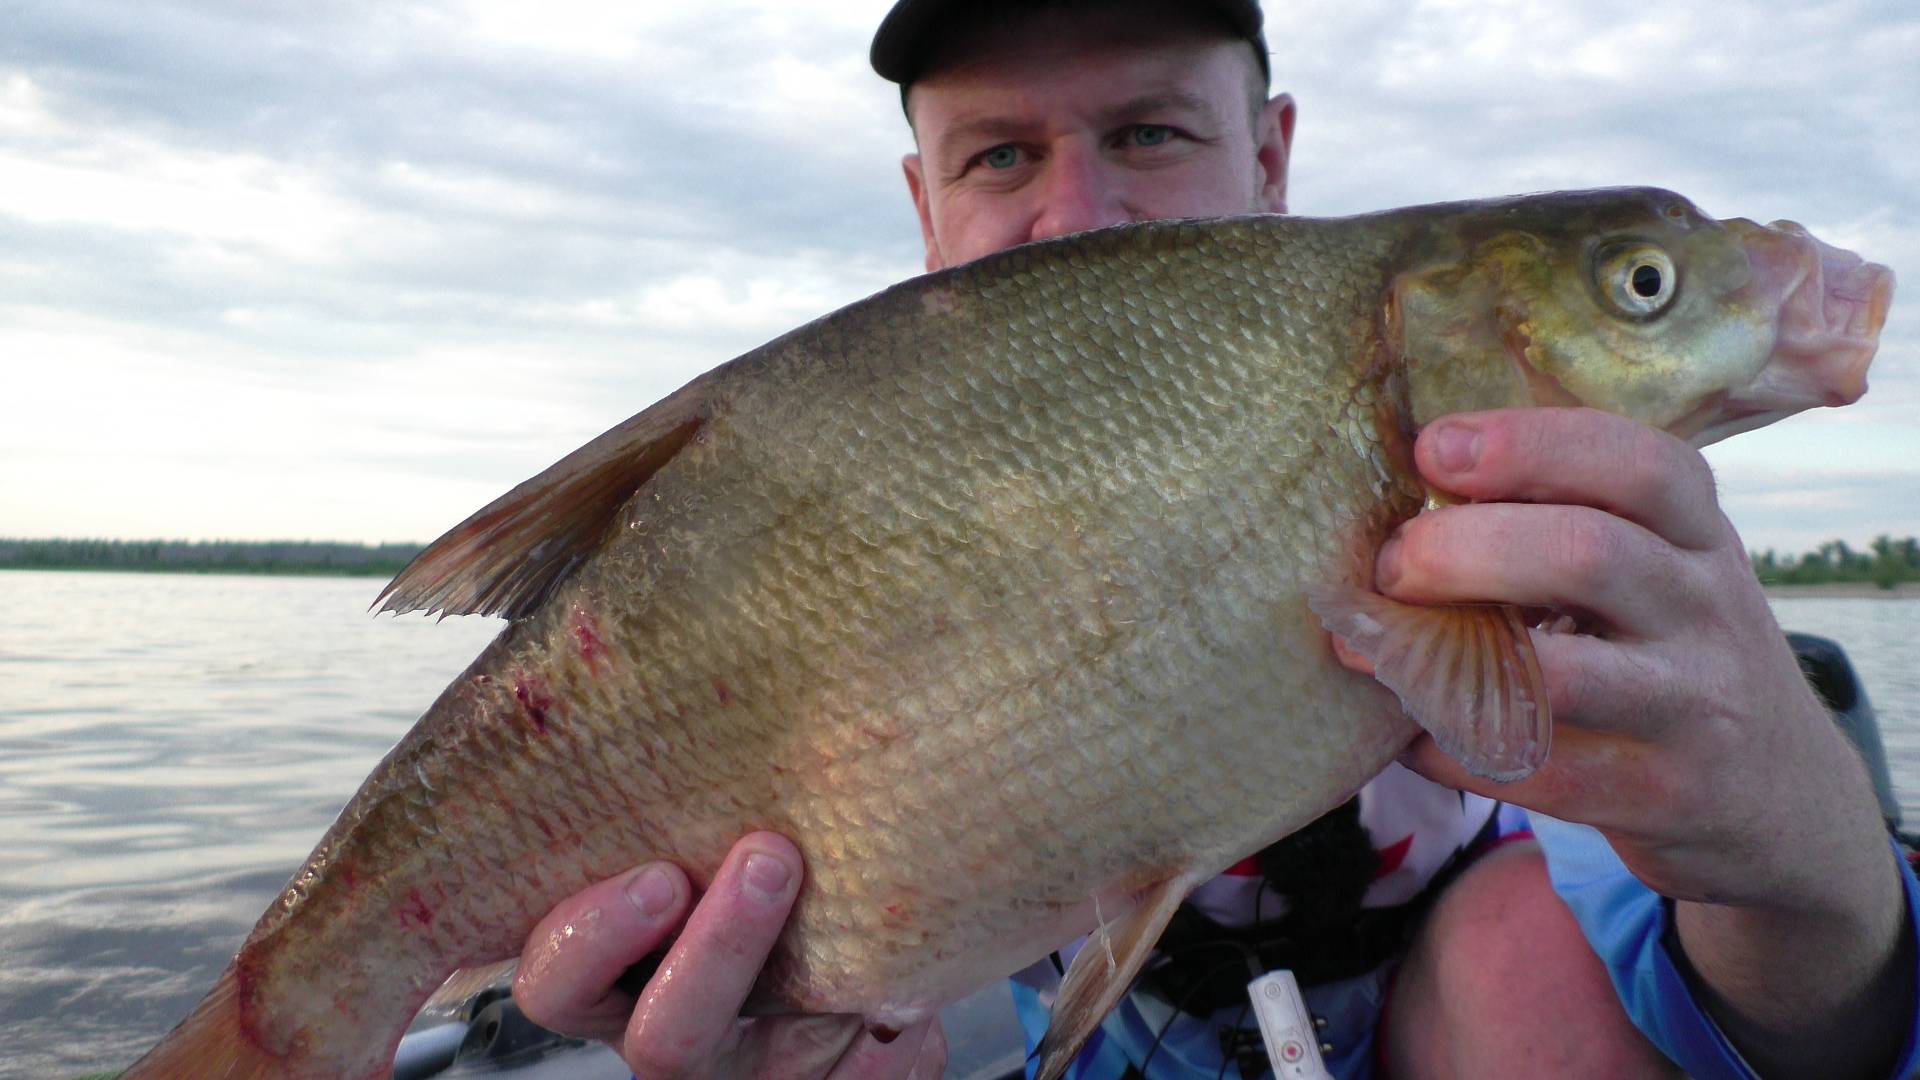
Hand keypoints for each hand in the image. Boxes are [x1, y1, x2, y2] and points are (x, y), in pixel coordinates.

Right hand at [513, 832, 945, 1078]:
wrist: (857, 962)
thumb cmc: (762, 875)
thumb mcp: (704, 846)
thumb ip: (698, 813)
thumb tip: (729, 699)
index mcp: (621, 984)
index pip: (557, 986)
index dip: (592, 939)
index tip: (661, 874)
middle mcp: (677, 1041)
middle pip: (661, 1043)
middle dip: (717, 950)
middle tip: (768, 857)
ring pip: (773, 1071)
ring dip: (820, 994)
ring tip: (864, 914)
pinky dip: (892, 1041)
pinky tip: (909, 998)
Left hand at [1341, 407, 1909, 1074]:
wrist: (1785, 799)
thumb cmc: (1676, 654)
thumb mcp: (1661, 568)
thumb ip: (1571, 520)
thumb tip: (1409, 490)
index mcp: (1696, 534)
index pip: (1637, 462)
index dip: (1528, 446)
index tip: (1433, 448)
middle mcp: (1704, 609)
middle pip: (1588, 553)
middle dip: (1465, 548)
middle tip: (1391, 564)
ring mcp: (1691, 707)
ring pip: (1563, 675)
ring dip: (1444, 658)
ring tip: (1373, 646)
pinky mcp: (1661, 795)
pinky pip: (1539, 771)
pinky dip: (1452, 746)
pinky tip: (1404, 731)